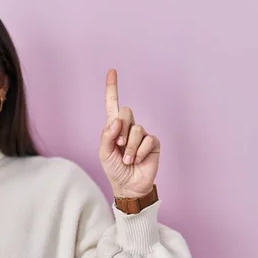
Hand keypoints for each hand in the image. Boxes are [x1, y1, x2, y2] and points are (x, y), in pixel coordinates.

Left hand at [99, 69, 160, 198]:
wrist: (128, 186)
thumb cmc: (114, 169)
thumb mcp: (104, 153)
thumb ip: (106, 135)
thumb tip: (116, 121)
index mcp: (114, 127)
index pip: (112, 104)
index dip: (112, 88)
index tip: (112, 71)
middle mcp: (128, 127)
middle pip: (126, 111)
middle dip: (120, 129)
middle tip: (119, 145)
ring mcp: (142, 134)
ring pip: (136, 128)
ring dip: (129, 147)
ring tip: (127, 159)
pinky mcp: (153, 143)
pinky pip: (147, 140)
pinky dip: (140, 151)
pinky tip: (137, 160)